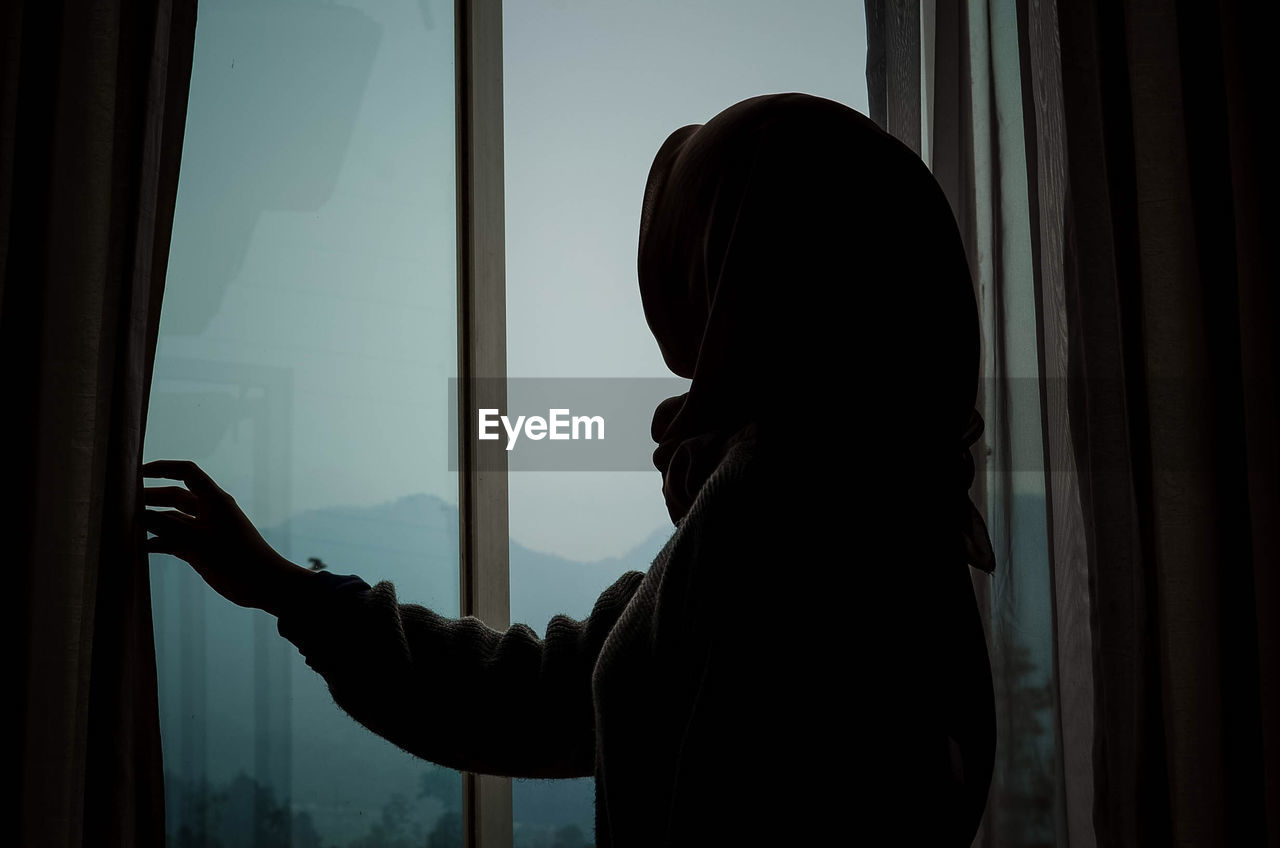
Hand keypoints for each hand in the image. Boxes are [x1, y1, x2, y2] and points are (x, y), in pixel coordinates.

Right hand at [142, 459, 311, 613]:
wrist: (263, 584)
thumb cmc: (236, 558)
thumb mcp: (197, 541)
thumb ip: (167, 527)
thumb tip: (138, 514)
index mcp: (214, 500)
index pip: (187, 473)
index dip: (163, 468)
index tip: (138, 473)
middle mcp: (209, 512)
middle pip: (175, 496)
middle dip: (151, 497)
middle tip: (122, 503)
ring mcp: (205, 531)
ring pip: (174, 520)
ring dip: (153, 522)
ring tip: (125, 525)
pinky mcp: (202, 549)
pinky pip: (176, 540)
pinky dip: (160, 541)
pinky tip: (141, 547)